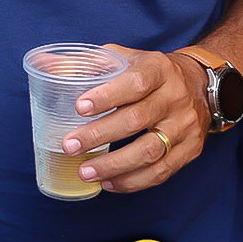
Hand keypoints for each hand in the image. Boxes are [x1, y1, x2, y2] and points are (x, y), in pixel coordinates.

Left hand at [59, 46, 210, 192]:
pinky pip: (161, 172)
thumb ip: (87, 63)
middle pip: (137, 120)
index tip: (79, 107)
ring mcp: (185, 126)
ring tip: (85, 171)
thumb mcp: (126, 58)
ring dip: (114, 165)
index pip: (135, 83)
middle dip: (100, 135)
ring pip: (150, 151)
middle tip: (69, 146)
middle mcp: (175, 98)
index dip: (107, 95)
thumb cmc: (151, 73)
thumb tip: (43, 64)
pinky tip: (107, 183)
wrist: (200, 86)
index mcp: (159, 69)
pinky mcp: (190, 151)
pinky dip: (132, 181)